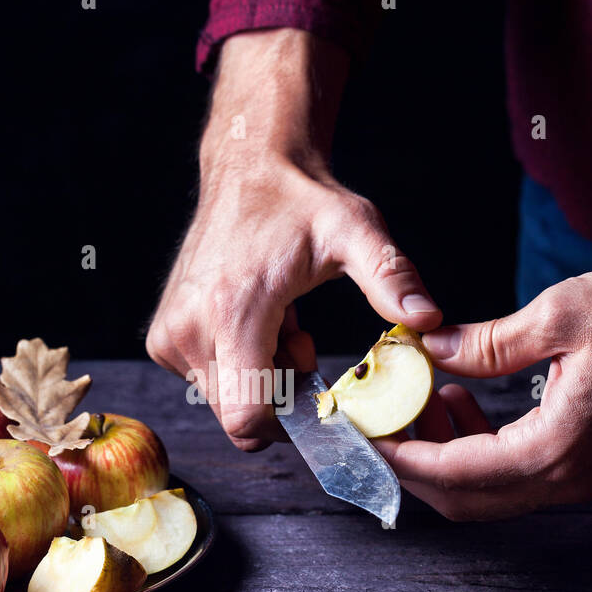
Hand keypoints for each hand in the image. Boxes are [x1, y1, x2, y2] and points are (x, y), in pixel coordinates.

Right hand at [147, 29, 441, 450]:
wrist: (248, 167)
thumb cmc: (301, 201)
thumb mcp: (355, 232)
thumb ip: (391, 278)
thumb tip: (428, 318)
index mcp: (233, 313)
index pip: (247, 417)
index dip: (288, 423)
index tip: (317, 395)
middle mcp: (190, 331)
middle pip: (241, 415)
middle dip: (281, 395)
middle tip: (301, 341)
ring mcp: (170, 337)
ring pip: (225, 401)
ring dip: (262, 378)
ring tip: (281, 323)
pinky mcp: (163, 338)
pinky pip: (208, 382)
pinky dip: (240, 365)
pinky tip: (257, 320)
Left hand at [375, 243, 591, 519]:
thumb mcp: (559, 315)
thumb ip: (486, 345)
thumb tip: (428, 352)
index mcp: (558, 450)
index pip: (454, 474)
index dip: (398, 456)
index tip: (361, 435)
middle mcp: (569, 479)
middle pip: (462, 497)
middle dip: (412, 462)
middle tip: (381, 417)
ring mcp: (580, 477)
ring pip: (485, 491)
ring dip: (443, 455)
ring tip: (423, 398)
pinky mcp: (586, 462)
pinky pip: (513, 475)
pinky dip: (475, 449)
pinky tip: (463, 401)